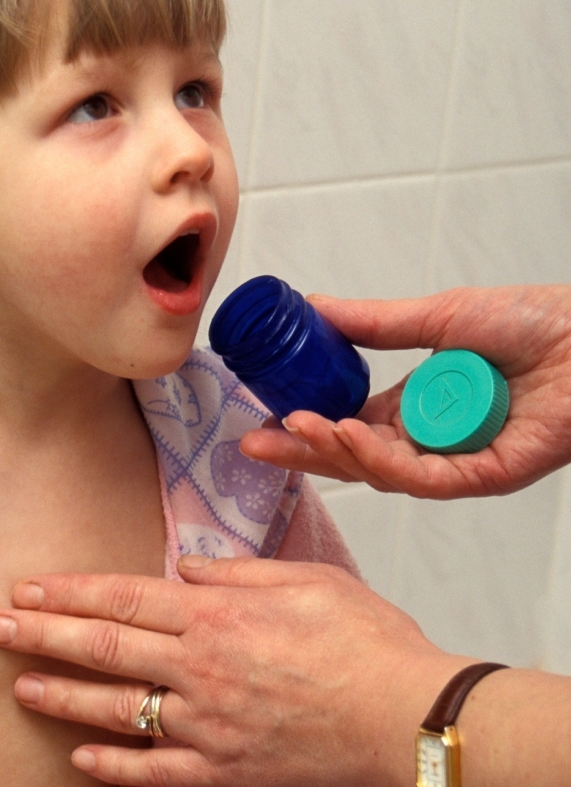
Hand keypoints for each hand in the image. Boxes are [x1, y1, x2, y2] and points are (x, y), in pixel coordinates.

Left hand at [0, 559, 466, 786]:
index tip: (30, 588)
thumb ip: (236, 572)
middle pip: (104, 648)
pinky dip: (113, 764)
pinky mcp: (225, 770)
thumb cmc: (366, 641)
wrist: (407, 718)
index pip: (124, 598)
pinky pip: (154, 770)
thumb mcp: (304, 578)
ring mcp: (207, 725)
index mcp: (217, 615)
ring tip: (19, 684)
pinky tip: (80, 756)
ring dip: (60, 695)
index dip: (71, 593)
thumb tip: (186, 567)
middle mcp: (199, 669)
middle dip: (43, 635)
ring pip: (115, 710)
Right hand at [239, 285, 570, 497]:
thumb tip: (313, 308)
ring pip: (382, 473)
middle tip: (256, 443)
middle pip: (355, 458)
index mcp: (413, 408)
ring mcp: (455, 463)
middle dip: (303, 452)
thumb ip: (373, 322)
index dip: (304, 426)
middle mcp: (429, 441)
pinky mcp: (485, 476)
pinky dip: (382, 459)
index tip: (262, 417)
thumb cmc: (531, 320)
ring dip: (337, 451)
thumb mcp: (437, 316)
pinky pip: (424, 478)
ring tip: (300, 425)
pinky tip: (348, 432)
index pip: (347, 426)